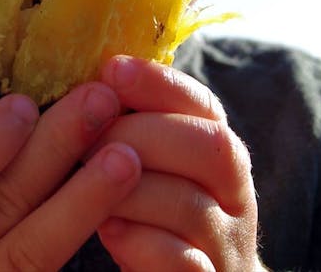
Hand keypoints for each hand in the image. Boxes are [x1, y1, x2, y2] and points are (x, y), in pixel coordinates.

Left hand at [94, 56, 262, 271]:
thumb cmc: (159, 221)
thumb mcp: (156, 170)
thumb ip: (138, 130)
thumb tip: (87, 83)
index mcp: (220, 154)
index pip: (204, 104)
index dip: (159, 83)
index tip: (112, 69)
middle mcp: (235, 195)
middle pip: (209, 147)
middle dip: (143, 134)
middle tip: (88, 140)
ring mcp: (226, 245)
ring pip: (191, 206)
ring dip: (131, 189)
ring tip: (86, 183)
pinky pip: (183, 262)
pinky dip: (141, 243)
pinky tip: (109, 230)